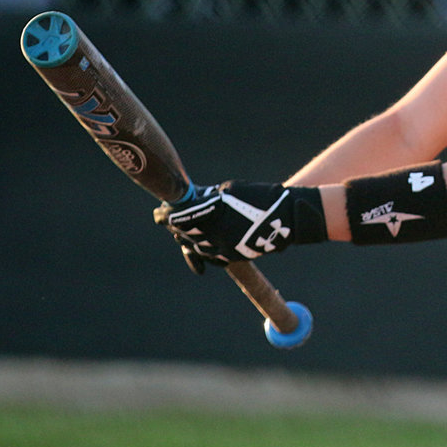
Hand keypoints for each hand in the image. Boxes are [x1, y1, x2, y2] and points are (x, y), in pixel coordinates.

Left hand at [154, 181, 326, 273]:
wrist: (289, 217)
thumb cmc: (260, 196)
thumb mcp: (231, 189)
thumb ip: (207, 197)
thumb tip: (189, 201)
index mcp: (215, 216)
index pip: (181, 218)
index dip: (166, 215)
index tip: (158, 213)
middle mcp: (217, 235)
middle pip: (185, 234)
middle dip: (174, 226)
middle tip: (165, 219)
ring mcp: (226, 249)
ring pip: (196, 247)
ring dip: (186, 238)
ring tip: (180, 231)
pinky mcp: (235, 256)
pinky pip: (212, 256)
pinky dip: (202, 250)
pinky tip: (196, 245)